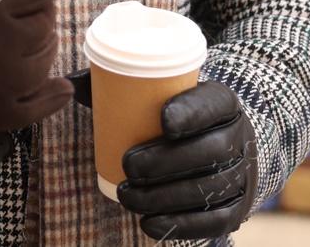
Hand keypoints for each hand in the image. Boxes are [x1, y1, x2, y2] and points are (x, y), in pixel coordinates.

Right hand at [0, 0, 73, 159]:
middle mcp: (10, 40)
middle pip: (48, 20)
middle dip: (41, 11)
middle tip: (23, 8)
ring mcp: (8, 81)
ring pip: (47, 57)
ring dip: (42, 46)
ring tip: (26, 42)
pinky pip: (42, 104)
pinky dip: (55, 94)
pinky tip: (60, 86)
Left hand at [68, 74, 257, 239]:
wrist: (221, 141)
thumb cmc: (175, 113)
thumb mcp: (157, 92)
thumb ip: (116, 85)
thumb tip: (68, 85)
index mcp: (222, 101)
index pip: (214, 103)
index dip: (192, 112)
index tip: (162, 120)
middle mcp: (239, 136)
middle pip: (211, 151)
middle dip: (168, 161)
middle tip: (129, 166)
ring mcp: (241, 175)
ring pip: (210, 188)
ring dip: (166, 196)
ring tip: (127, 196)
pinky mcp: (237, 208)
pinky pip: (214, 221)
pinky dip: (181, 225)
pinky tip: (149, 224)